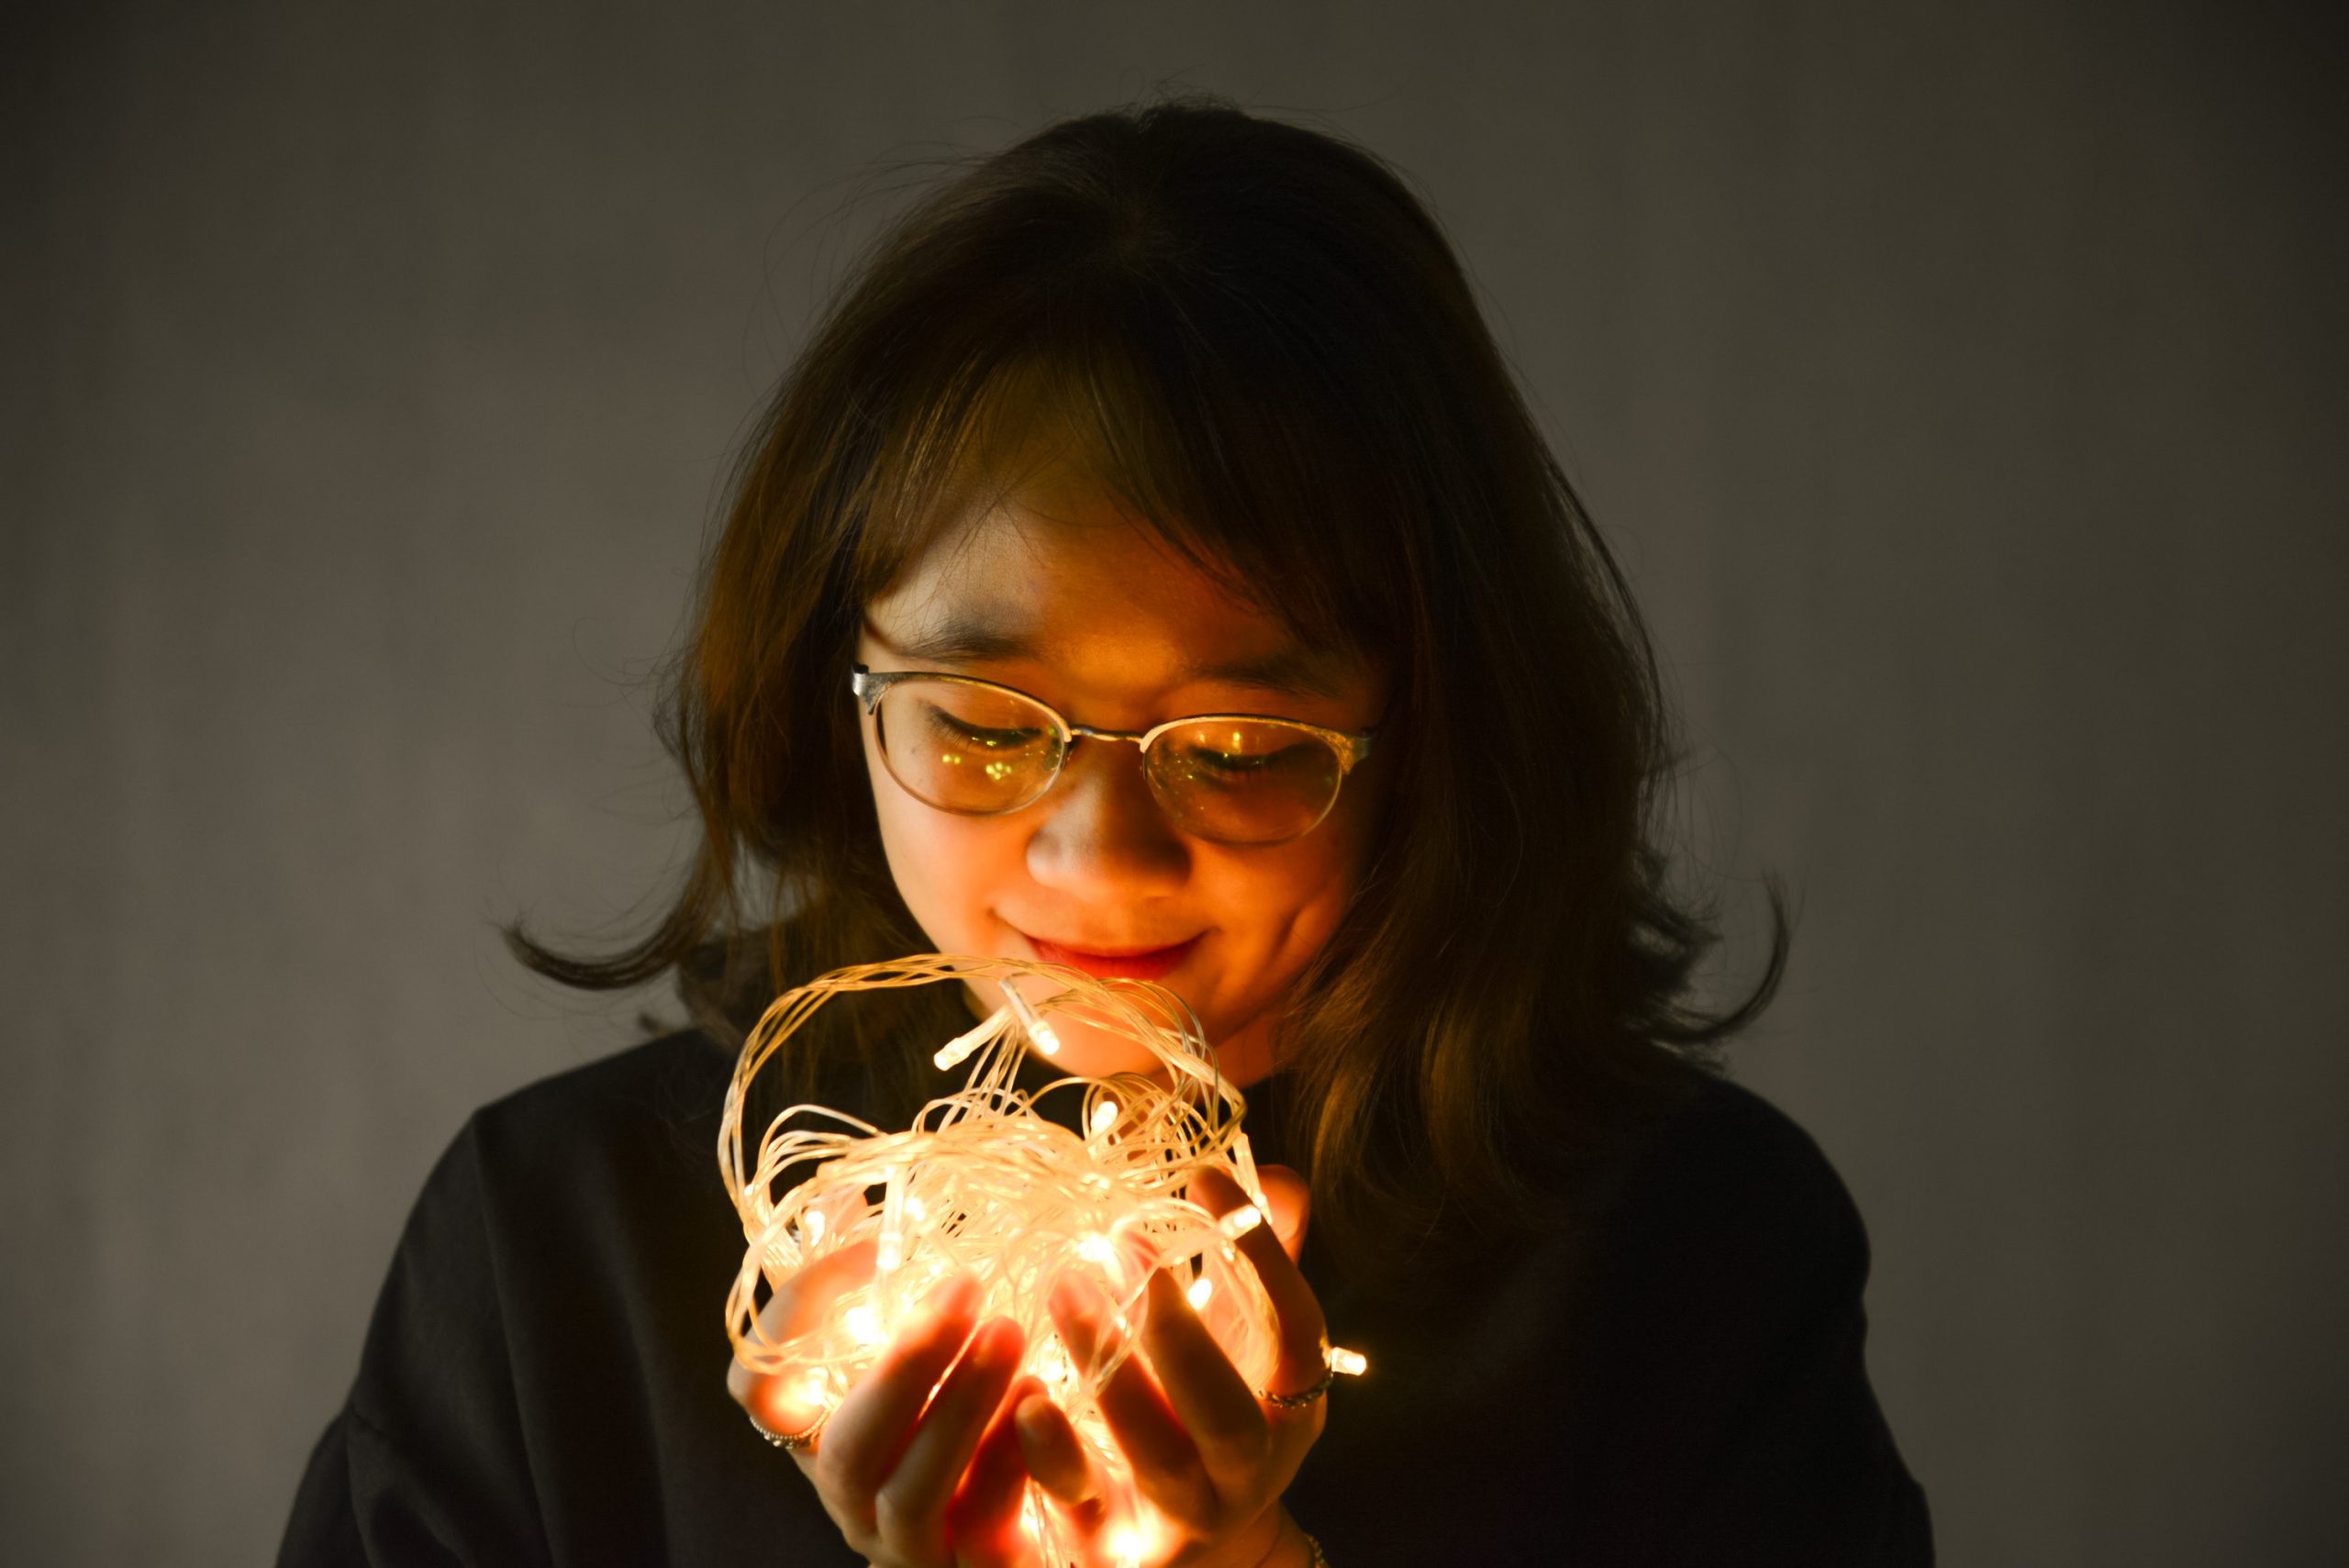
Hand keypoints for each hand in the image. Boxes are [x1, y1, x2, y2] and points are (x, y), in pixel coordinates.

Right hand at [726, 1241, 1035, 1566]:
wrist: (1017, 1532)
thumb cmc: (954, 1420)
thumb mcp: (910, 1353)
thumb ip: (870, 1286)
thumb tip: (843, 1195)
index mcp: (819, 1437)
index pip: (759, 1386)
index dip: (800, 1312)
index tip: (874, 1241)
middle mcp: (850, 1499)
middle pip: (847, 1446)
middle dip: (905, 1364)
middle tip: (967, 1286)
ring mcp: (907, 1546)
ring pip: (913, 1494)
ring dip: (961, 1409)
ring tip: (1013, 1333)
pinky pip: (985, 1533)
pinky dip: (1014, 1466)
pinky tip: (1047, 1402)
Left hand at [1015, 1165, 1325, 1567]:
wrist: (1179, 1543)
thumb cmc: (1210, 1409)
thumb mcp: (1247, 1342)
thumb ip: (1262, 1258)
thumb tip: (1271, 1177)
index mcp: (1290, 1411)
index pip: (1297, 1335)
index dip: (1264, 1257)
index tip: (1204, 1176)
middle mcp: (1246, 1473)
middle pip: (1227, 1418)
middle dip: (1181, 1332)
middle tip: (1124, 1246)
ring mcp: (1178, 1517)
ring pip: (1156, 1458)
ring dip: (1111, 1370)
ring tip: (1065, 1285)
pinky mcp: (1106, 1544)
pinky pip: (1077, 1502)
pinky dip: (1050, 1451)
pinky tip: (1024, 1392)